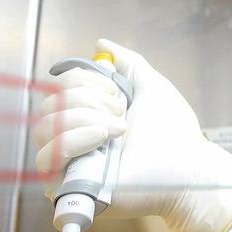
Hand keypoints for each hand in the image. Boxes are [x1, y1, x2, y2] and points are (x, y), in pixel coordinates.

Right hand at [35, 39, 231, 231]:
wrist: (186, 167)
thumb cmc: (174, 131)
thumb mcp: (151, 85)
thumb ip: (127, 63)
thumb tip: (101, 44)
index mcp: (91, 115)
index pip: (58, 88)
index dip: (81, 80)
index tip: (114, 90)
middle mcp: (75, 137)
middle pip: (48, 105)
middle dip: (86, 99)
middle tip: (120, 111)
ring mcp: (70, 163)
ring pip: (44, 127)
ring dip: (84, 118)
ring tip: (119, 128)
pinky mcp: (67, 187)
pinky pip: (47, 158)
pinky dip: (74, 139)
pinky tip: (103, 138)